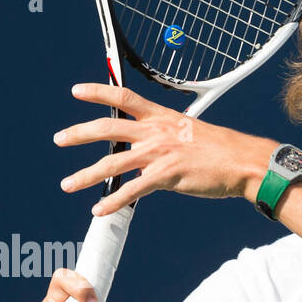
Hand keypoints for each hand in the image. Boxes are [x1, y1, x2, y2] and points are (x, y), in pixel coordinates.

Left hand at [53, 83, 274, 215]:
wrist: (243, 162)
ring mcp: (158, 154)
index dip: (98, 92)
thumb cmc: (222, 151)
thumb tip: (153, 153)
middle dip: (78, 133)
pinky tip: (99, 209)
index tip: (76, 91)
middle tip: (59, 138)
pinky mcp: (165, 177)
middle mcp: (155, 132)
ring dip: (85, 175)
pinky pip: (131, 190)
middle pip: (107, 128)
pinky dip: (112, 201)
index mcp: (162, 117)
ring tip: (67, 183)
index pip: (124, 97)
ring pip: (113, 162)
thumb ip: (167, 139)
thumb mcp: (191, 133)